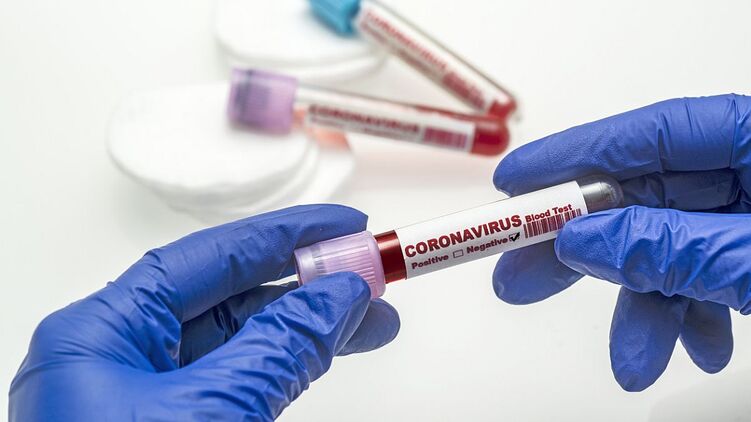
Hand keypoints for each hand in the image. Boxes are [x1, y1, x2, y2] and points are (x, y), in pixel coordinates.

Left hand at [9, 205, 399, 420]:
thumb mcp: (213, 415)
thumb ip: (281, 347)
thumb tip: (339, 294)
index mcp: (100, 336)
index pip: (206, 258)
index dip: (282, 237)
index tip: (342, 227)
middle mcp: (116, 361)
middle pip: (226, 299)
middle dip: (305, 285)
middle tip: (370, 276)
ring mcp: (142, 404)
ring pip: (237, 345)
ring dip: (306, 331)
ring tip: (370, 324)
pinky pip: (235, 386)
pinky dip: (284, 371)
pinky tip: (320, 359)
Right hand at [493, 94, 749, 390]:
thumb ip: (668, 248)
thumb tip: (583, 241)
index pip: (644, 136)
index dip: (569, 159)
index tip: (510, 185)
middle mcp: (747, 167)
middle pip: (639, 196)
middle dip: (583, 249)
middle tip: (522, 279)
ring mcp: (749, 210)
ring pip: (664, 247)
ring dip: (643, 305)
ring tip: (635, 359)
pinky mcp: (750, 248)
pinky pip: (700, 273)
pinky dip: (687, 313)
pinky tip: (691, 348)